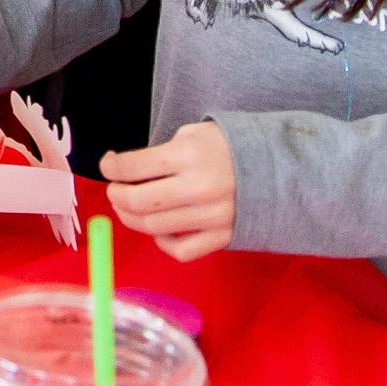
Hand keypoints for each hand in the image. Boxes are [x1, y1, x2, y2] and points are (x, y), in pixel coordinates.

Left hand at [100, 121, 235, 260]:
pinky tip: (160, 230)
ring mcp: (212, 216)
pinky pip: (181, 251)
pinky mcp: (223, 236)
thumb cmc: (228, 146)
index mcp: (188, 155)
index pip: (130, 167)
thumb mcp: (192, 134)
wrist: (278, 166)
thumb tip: (125, 172)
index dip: (110, 167)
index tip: (108, 165)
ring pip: (153, 228)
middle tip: (116, 189)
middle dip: (115, 196)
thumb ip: (160, 153)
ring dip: (131, 218)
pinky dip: (163, 243)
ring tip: (130, 207)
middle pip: (137, 202)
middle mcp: (199, 187)